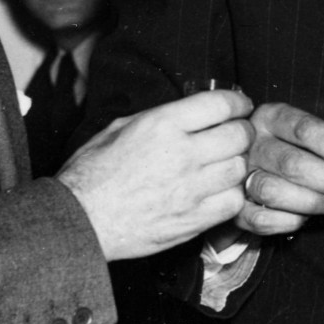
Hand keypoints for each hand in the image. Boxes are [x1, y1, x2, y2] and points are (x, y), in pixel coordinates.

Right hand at [57, 89, 252, 260]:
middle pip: (239, 136)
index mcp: (162, 124)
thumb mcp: (119, 128)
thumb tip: (187, 112)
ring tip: (226, 165)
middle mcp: (182, 154)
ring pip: (240, 169)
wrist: (80, 220)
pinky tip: (219, 192)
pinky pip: (232, 203)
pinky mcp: (192, 220)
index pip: (221, 103)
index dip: (238, 102)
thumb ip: (158, 118)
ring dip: (237, 164)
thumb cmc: (92, 173)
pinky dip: (231, 196)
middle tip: (236, 135)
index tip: (240, 106)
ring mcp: (190, 189)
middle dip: (242, 132)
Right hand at [234, 101, 323, 235]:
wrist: (242, 168)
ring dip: (312, 201)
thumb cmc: (291, 150)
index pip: (305, 129)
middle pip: (291, 162)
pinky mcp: (233, 205)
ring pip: (273, 190)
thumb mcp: (317, 142)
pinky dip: (288, 221)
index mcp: (272, 117)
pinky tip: (307, 219)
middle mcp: (251, 142)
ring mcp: (237, 174)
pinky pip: (260, 218)